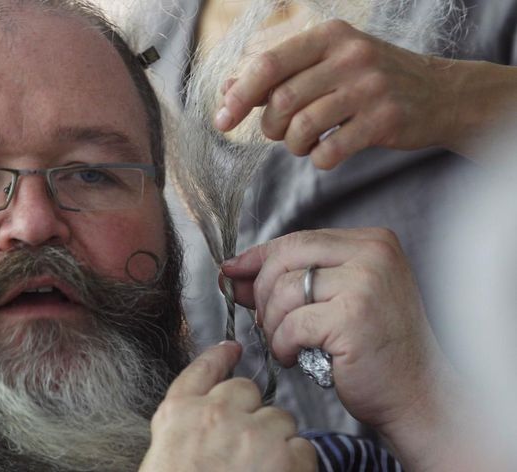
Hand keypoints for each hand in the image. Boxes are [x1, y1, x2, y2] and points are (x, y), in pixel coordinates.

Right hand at [139, 342, 315, 471]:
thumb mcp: (166, 451)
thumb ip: (186, 424)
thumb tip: (209, 413)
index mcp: (178, 414)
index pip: (203, 369)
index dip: (221, 356)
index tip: (232, 350)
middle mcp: (215, 414)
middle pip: (248, 391)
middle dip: (252, 413)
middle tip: (247, 446)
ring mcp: (251, 434)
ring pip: (281, 419)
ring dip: (277, 440)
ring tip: (263, 470)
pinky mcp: (284, 459)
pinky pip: (304, 447)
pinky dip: (298, 465)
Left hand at [214, 19, 457, 168]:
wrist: (439, 94)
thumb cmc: (369, 80)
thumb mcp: (328, 63)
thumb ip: (280, 73)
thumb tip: (227, 89)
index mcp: (329, 36)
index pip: (268, 65)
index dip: (238, 95)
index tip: (221, 120)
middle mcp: (349, 56)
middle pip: (282, 100)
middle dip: (270, 126)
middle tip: (279, 132)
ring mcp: (370, 87)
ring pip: (302, 126)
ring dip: (292, 145)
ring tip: (302, 143)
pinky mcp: (385, 119)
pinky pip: (330, 151)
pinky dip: (318, 159)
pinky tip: (326, 154)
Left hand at [221, 228, 443, 431]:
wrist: (416, 395)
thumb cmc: (374, 349)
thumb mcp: (334, 300)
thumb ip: (291, 279)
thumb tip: (233, 271)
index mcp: (372, 242)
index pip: (297, 239)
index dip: (259, 258)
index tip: (233, 272)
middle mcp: (373, 253)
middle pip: (286, 257)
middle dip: (263, 292)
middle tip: (268, 323)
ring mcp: (365, 283)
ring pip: (284, 291)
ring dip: (273, 324)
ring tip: (287, 343)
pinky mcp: (352, 316)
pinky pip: (291, 324)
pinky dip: (282, 344)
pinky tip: (294, 356)